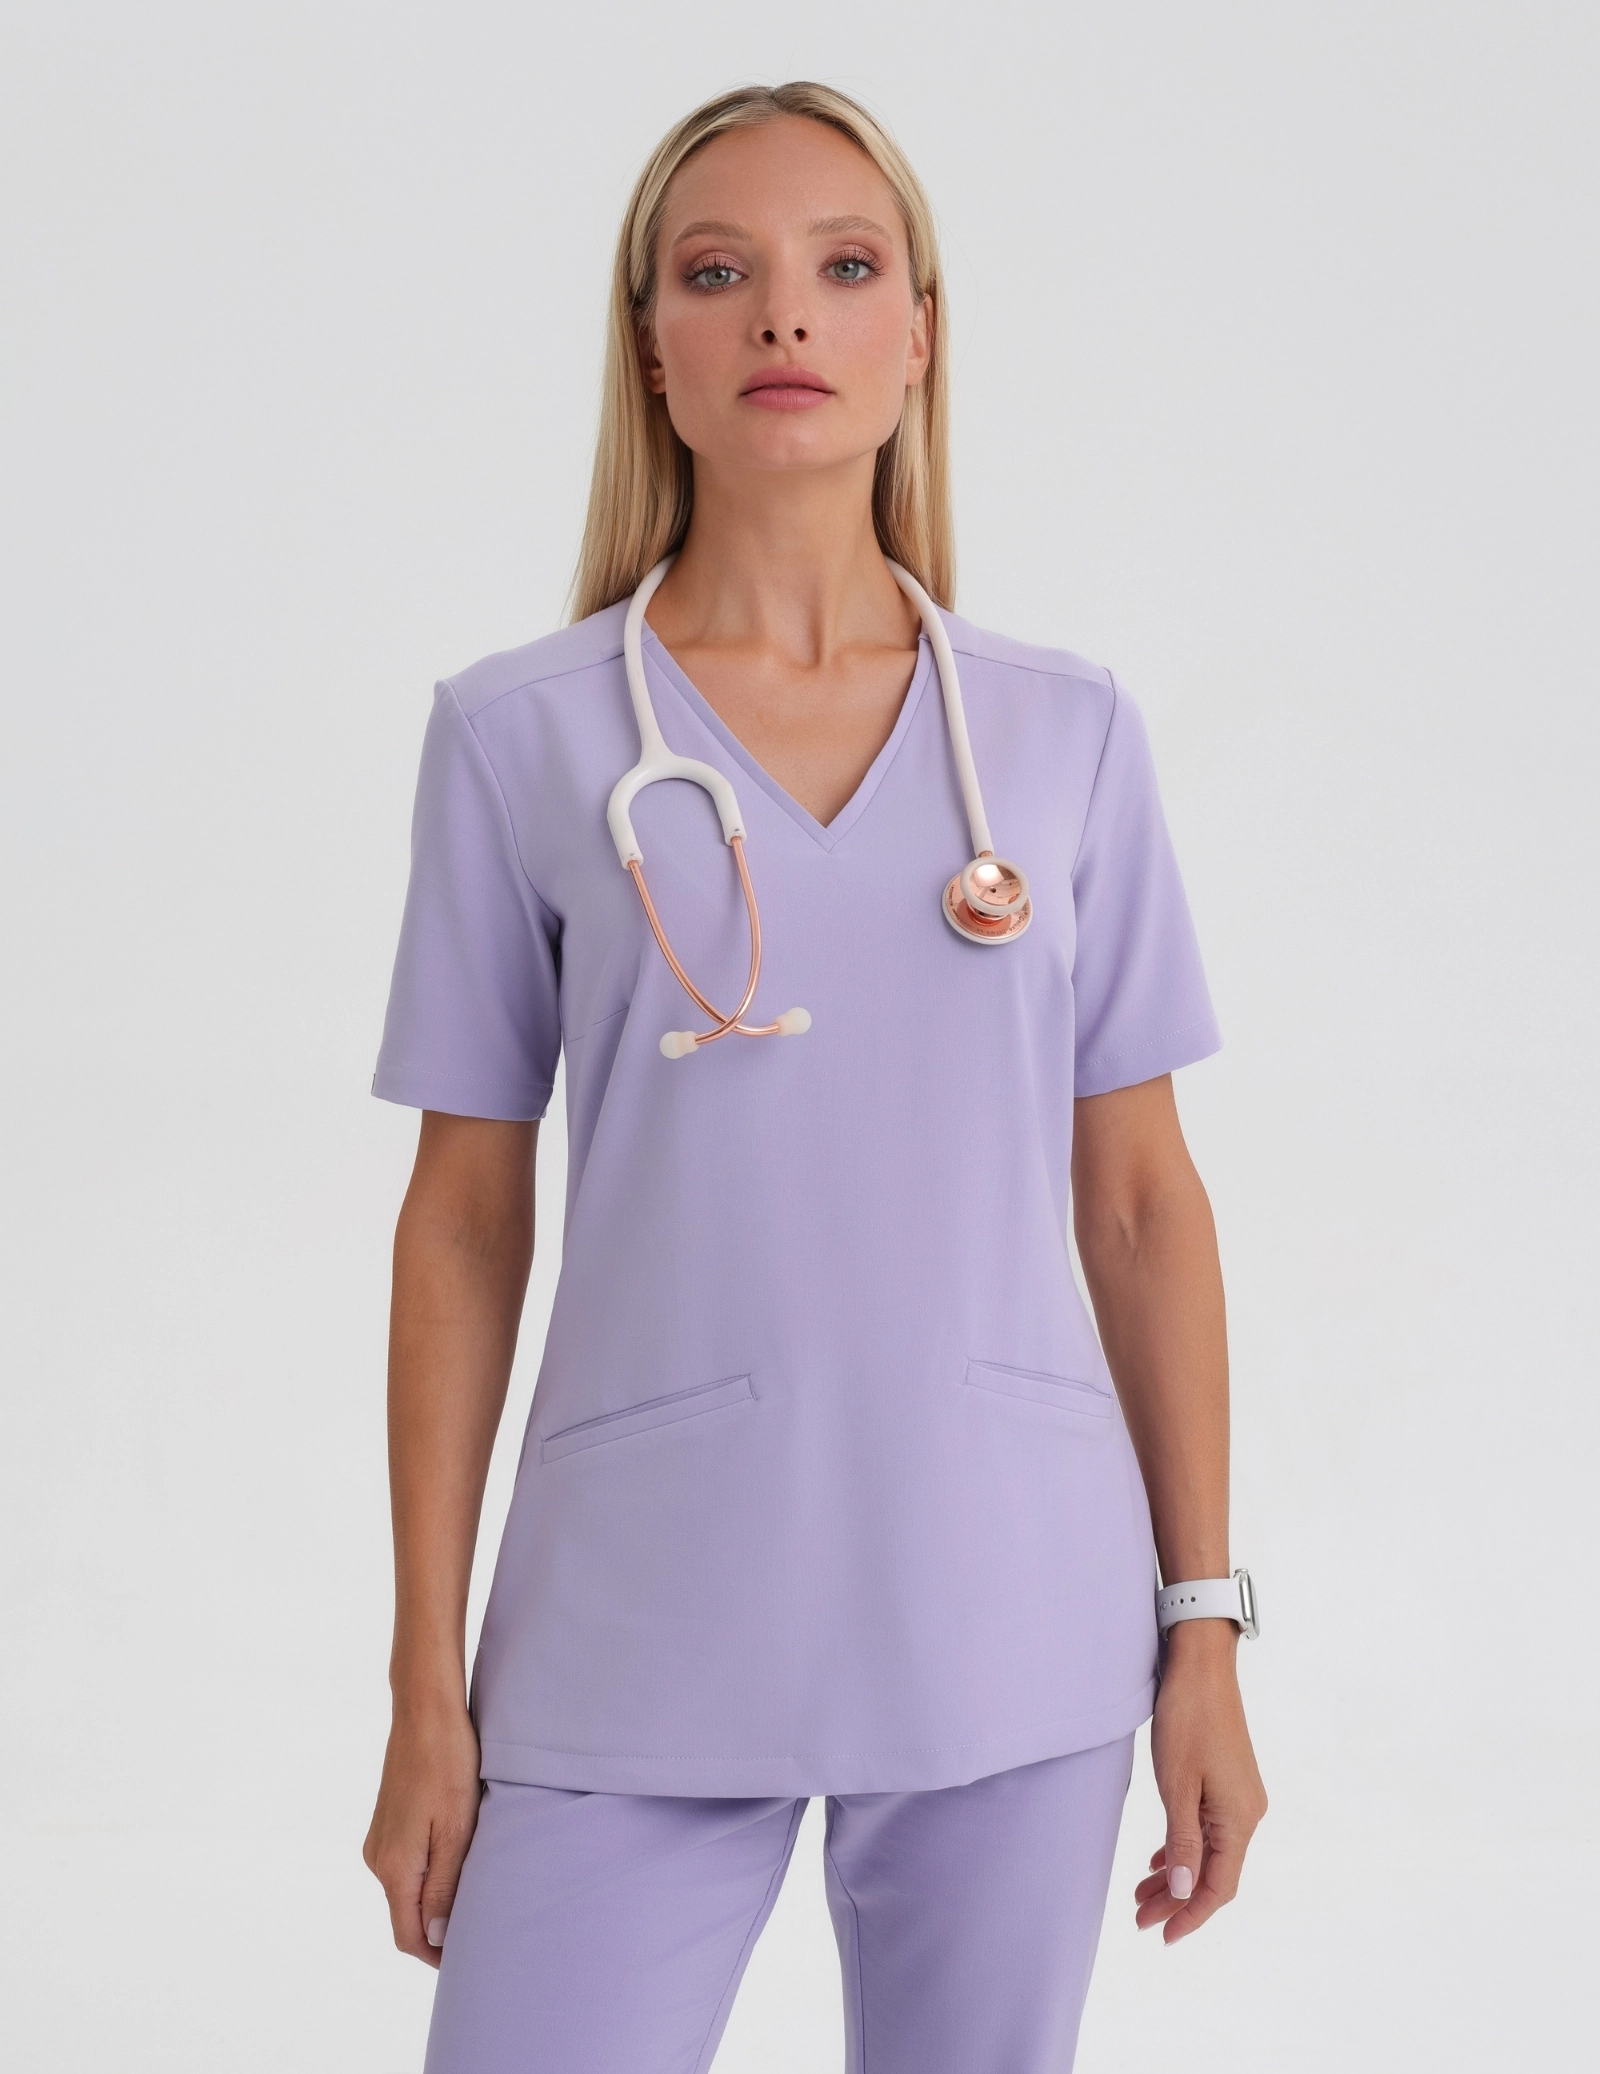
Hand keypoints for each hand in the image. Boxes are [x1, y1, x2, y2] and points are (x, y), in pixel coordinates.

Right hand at [363, 1692, 482, 1967]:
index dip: (437, 1953)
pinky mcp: (388, 1822)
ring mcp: (380, 1840)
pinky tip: (457, 1858)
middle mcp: (378, 1859)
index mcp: (394, 1867)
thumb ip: (445, 1886)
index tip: (469, 1955)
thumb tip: (437, 1936)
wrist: (425, 1711)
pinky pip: (407, 1865)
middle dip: (439, 1927)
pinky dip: (429, 1874)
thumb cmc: (447, 1763)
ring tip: (475, 1888)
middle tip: (480, 1923)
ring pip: (407, 1890)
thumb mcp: (456, 1829)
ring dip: (436, 1899)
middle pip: (406, 1916)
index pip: (408, 1935)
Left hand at [1136, 1622, 1266, 1942]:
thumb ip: (1182, 1841)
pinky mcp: (1228, 1781)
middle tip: (1138, 1917)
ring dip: (1177, 1875)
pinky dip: (1183, 1847)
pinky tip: (1160, 1859)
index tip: (1160, 1935)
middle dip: (1176, 1899)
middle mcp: (1247, 1813)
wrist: (1201, 1665)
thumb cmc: (1187, 1720)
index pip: (1219, 1887)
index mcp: (1239, 1819)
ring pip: (1208, 1852)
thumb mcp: (1177, 1785)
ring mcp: (1239, 1797)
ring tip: (1140, 1893)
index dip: (1191, 1916)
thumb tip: (1185, 1893)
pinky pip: (1207, 1829)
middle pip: (1213, 1873)